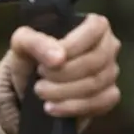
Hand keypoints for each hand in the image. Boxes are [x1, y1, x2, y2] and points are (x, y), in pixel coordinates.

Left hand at [6, 14, 121, 117]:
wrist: (28, 86)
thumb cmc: (30, 57)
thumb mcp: (22, 43)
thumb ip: (36, 42)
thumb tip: (58, 58)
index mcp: (93, 26)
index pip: (95, 29)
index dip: (72, 46)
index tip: (48, 60)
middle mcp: (108, 47)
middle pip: (95, 60)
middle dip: (63, 73)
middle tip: (40, 77)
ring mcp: (111, 73)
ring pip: (96, 83)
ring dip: (63, 91)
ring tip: (41, 91)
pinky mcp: (109, 96)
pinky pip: (100, 103)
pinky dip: (73, 107)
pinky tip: (53, 107)